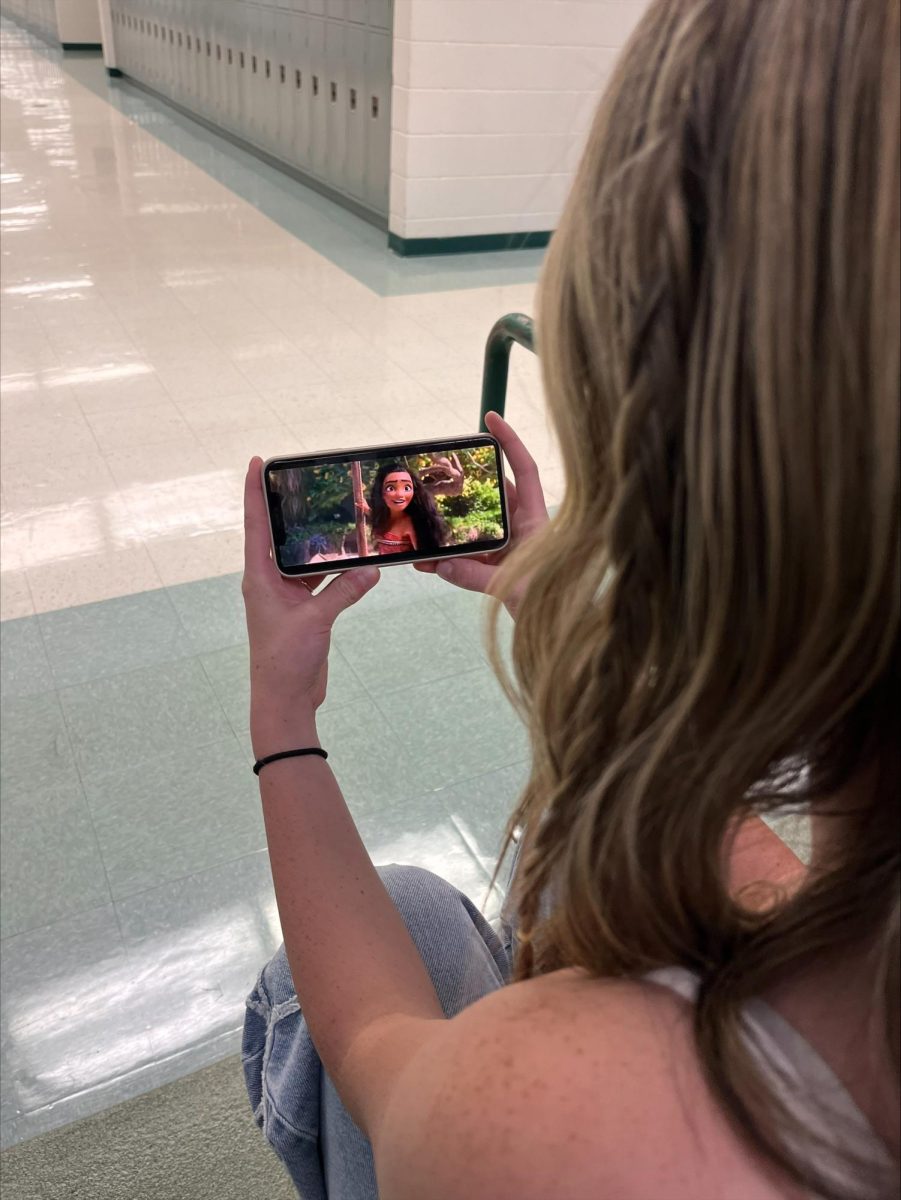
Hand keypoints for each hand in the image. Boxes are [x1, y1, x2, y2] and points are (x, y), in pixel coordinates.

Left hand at [242, 457, 378, 752]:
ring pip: (304, 559)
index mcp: (259, 577)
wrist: (286, 699)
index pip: (256, 524)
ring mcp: (285, 596)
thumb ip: (344, 591)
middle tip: (308, 482)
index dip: (254, 491)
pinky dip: (336, 571)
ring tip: (340, 518)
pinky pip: (320, 581)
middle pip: (280, 536)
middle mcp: (268, 581)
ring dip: (320, 543)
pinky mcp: (303, 610)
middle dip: (294, 510)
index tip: (258, 461)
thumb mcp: (316, 619)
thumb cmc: (286, 661)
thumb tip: (371, 568)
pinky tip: (355, 561)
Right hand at [414, 411, 548, 616]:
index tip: (490, 417)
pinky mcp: (497, 568)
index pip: (524, 469)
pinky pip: (468, 557)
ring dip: (448, 529)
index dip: (510, 441)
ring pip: (474, 527)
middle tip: (435, 475)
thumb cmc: (550, 603)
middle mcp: (522, 528)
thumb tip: (441, 565)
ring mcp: (508, 547)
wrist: (559, 630)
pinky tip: (426, 563)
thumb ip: (476, 576)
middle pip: (491, 494)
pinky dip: (447, 559)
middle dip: (462, 486)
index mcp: (536, 520)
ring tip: (421, 527)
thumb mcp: (512, 587)